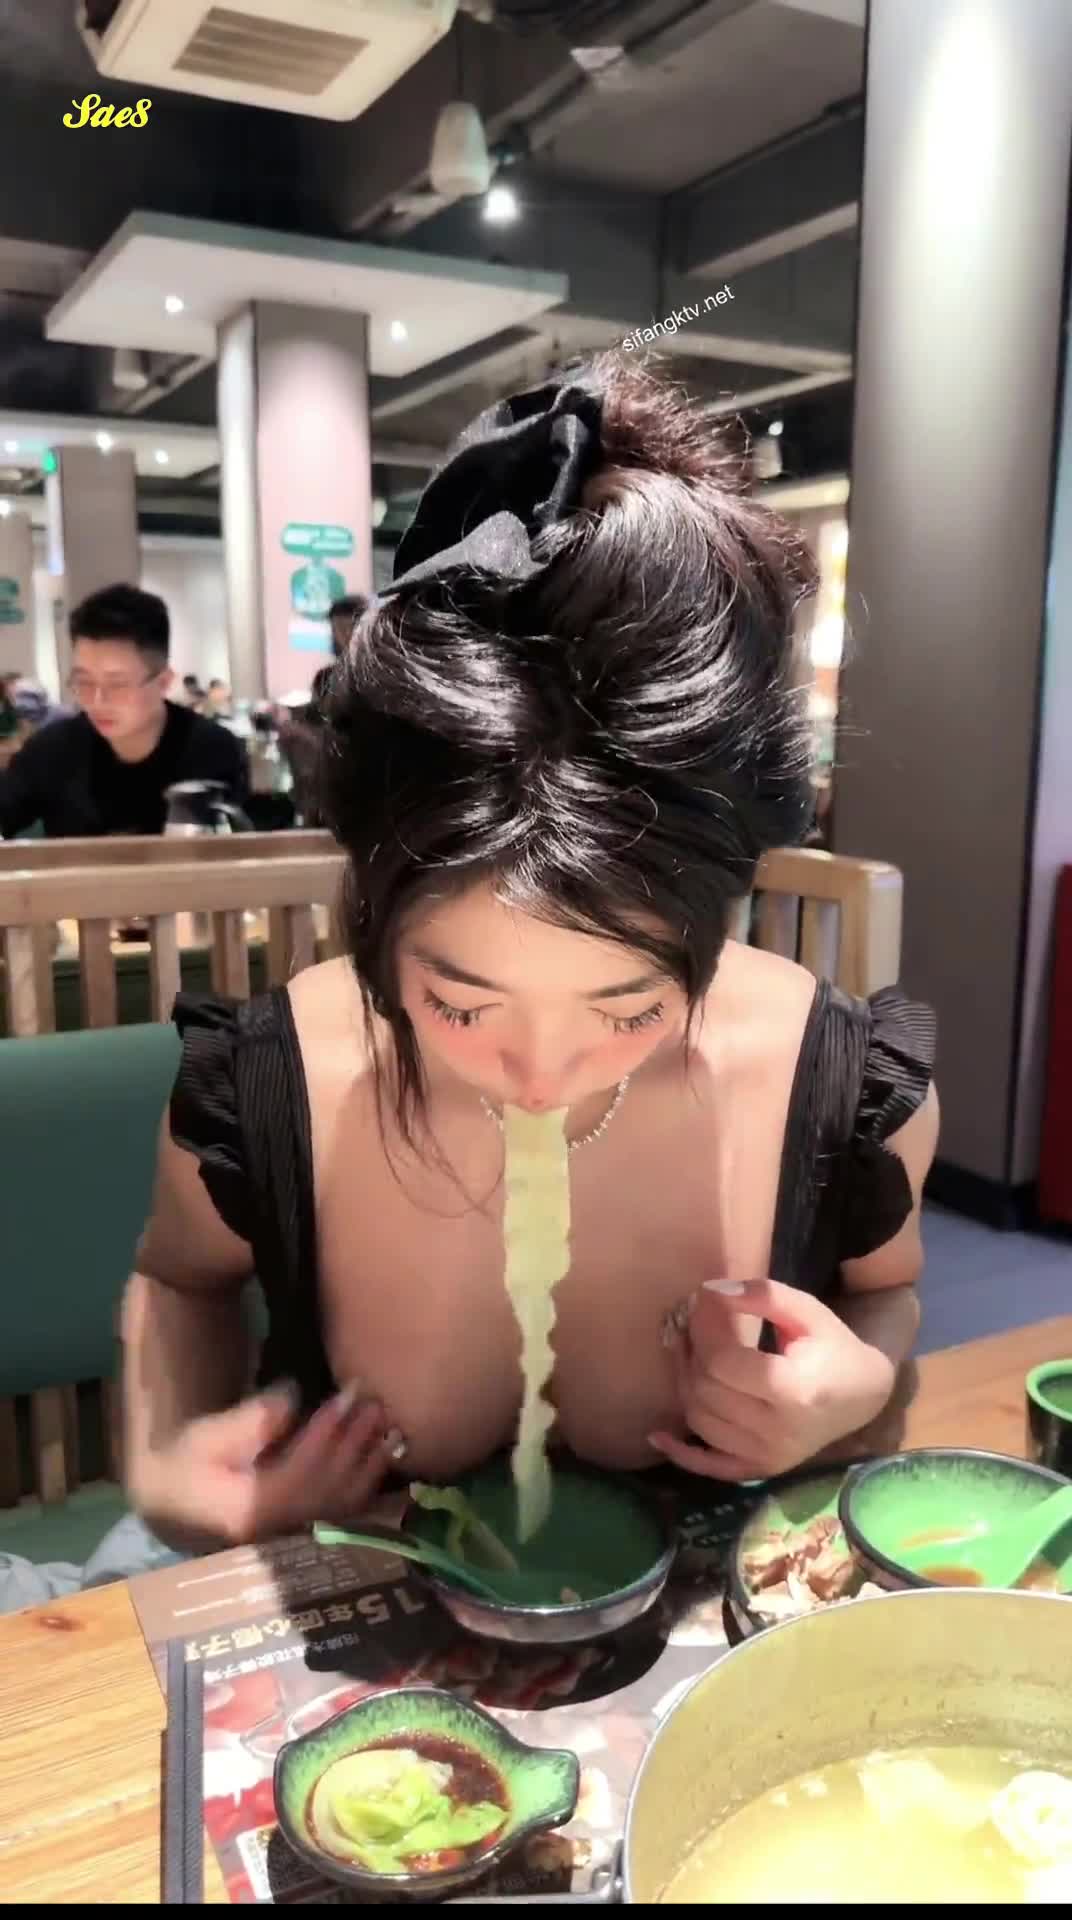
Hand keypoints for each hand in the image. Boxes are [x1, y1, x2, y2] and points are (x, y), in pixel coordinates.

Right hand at [134, 1383, 404, 1550]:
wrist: (172, 1507)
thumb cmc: (182, 1468)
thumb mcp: (203, 1438)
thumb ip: (248, 1422)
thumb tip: (291, 1397)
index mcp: (246, 1511)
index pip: (299, 1472)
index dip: (327, 1434)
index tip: (348, 1396)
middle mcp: (275, 1532)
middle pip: (327, 1488)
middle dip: (355, 1444)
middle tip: (377, 1405)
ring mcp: (290, 1539)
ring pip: (341, 1504)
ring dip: (369, 1465)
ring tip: (390, 1428)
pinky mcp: (301, 1535)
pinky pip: (342, 1513)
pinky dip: (367, 1485)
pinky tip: (384, 1458)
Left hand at [650, 1278, 894, 1481]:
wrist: (861, 1396)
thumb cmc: (834, 1348)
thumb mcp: (807, 1311)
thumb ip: (762, 1295)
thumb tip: (709, 1291)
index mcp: (794, 1390)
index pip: (722, 1362)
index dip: (703, 1329)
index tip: (701, 1302)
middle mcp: (778, 1432)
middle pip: (706, 1390)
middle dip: (690, 1352)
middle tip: (689, 1325)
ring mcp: (767, 1457)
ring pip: (700, 1420)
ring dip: (684, 1384)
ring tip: (687, 1354)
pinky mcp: (759, 1469)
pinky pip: (708, 1467)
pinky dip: (680, 1452)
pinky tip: (658, 1434)